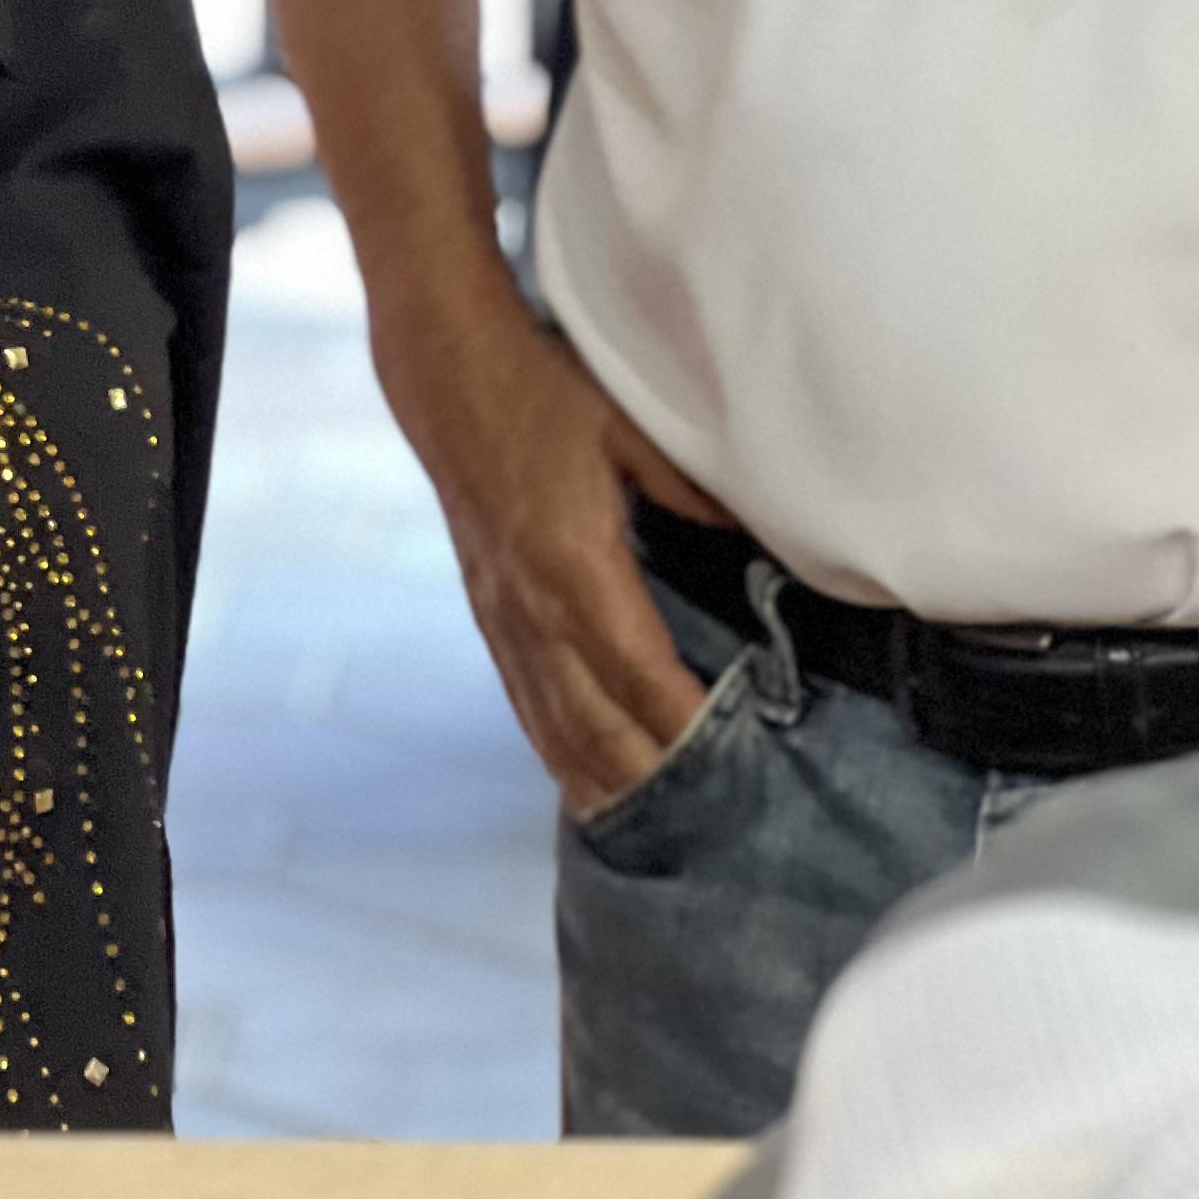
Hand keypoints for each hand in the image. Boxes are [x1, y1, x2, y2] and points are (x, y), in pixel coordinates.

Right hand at [388, 309, 730, 818]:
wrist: (446, 373)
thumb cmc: (542, 390)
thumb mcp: (626, 426)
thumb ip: (688, 489)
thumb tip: (751, 538)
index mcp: (574, 563)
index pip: (637, 668)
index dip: (680, 720)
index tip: (728, 757)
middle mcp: (532, 606)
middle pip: (593, 717)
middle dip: (647, 770)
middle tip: (707, 814)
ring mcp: (502, 614)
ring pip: (552, 721)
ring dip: (599, 775)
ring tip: (648, 825)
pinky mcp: (486, 610)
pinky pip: (522, 698)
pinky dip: (553, 747)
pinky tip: (578, 776)